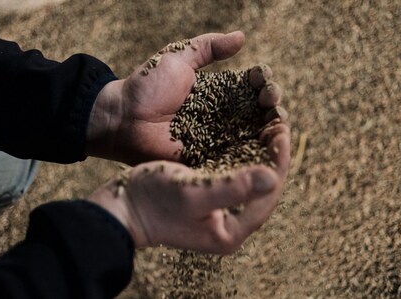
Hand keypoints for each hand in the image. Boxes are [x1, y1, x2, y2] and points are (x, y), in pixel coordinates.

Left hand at [85, 31, 281, 164]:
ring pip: (255, 135)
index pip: (253, 87)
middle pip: (260, 112)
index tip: (262, 79)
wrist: (123, 117)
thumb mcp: (179, 57)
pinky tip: (267, 149)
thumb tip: (242, 37)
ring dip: (271, 129)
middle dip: (272, 104)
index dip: (264, 82)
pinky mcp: (210, 160)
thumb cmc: (146, 85)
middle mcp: (224, 116)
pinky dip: (256, 156)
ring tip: (276, 124)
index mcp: (220, 92)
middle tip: (270, 100)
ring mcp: (219, 140)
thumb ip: (209, 46)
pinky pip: (238, 160)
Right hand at [88, 121, 289, 253]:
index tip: (282, 130)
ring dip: (261, 151)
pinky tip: (246, 133)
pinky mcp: (211, 198)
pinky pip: (237, 173)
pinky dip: (244, 153)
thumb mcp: (192, 192)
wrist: (123, 207)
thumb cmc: (153, 201)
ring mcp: (221, 211)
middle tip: (279, 122)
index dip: (280, 160)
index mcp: (232, 231)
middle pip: (264, 186)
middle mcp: (231, 223)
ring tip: (267, 124)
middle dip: (274, 154)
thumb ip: (233, 188)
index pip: (269, 193)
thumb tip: (273, 178)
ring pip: (253, 178)